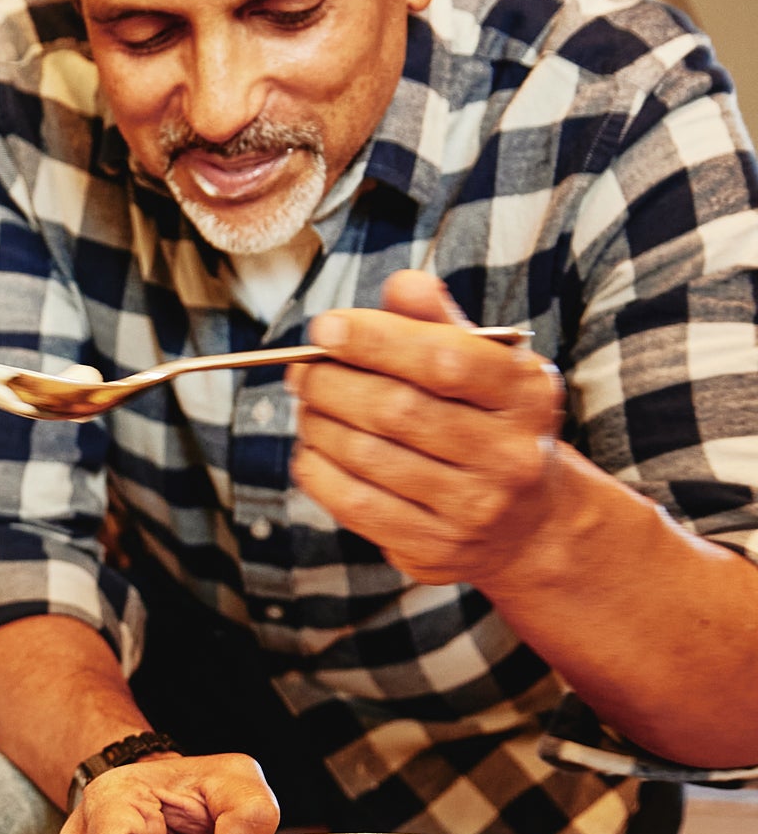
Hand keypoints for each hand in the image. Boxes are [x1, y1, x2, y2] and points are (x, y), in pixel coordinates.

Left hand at [294, 272, 563, 587]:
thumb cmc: (491, 424)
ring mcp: (474, 510)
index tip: (325, 327)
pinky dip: (318, 470)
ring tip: (306, 405)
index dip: (376, 340)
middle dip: (333, 384)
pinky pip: (355, 504)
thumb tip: (401, 284)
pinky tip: (312, 449)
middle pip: (397, 411)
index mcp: (527, 394)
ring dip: (319, 424)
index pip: (444, 359)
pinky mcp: (436, 549)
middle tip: (301, 370)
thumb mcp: (487, 367)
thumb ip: (441, 323)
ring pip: (368, 457)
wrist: (530, 524)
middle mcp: (509, 455)